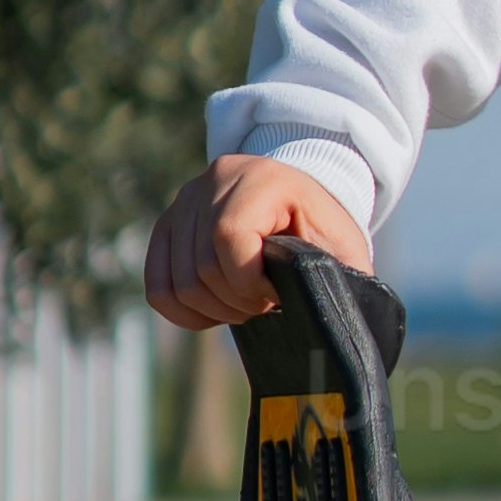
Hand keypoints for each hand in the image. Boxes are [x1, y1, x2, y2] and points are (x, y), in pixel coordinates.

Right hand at [143, 154, 375, 332]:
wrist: (299, 203)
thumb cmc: (323, 230)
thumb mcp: (343, 248)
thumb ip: (340, 278)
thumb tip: (327, 322)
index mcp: (261, 178)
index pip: (228, 238)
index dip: (250, 282)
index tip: (277, 294)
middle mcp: (215, 180)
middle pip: (202, 267)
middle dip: (237, 301)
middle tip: (265, 302)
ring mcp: (184, 201)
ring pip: (179, 283)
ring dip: (214, 309)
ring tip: (246, 301)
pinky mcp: (167, 226)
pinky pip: (157, 286)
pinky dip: (185, 311)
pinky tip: (217, 309)